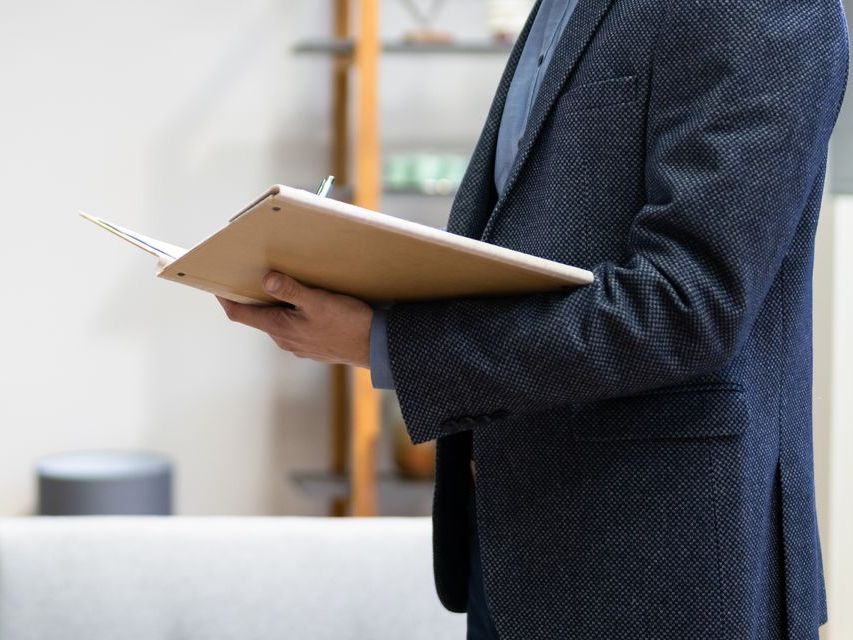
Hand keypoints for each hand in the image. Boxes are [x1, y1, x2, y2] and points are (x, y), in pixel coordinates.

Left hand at [217, 272, 372, 367]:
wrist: (376, 347)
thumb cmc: (348, 324)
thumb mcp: (318, 301)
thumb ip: (290, 290)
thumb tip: (266, 280)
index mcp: (280, 328)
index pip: (240, 314)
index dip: (225, 299)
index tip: (215, 284)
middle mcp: (285, 340)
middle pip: (259, 316)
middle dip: (253, 297)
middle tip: (252, 275)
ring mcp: (299, 345)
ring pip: (279, 322)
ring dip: (276, 305)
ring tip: (284, 285)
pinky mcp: (314, 346)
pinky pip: (295, 327)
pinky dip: (293, 314)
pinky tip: (308, 303)